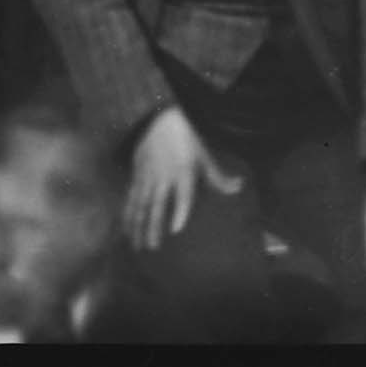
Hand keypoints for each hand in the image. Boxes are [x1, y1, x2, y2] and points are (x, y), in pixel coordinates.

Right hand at [124, 104, 216, 247]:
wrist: (160, 119)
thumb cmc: (187, 140)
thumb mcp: (204, 157)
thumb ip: (218, 178)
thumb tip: (240, 186)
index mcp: (183, 173)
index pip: (182, 195)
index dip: (179, 212)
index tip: (176, 230)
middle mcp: (164, 177)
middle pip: (157, 205)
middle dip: (154, 227)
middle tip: (153, 247)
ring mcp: (148, 177)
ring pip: (141, 204)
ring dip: (138, 225)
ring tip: (137, 245)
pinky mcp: (137, 175)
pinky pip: (131, 197)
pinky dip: (127, 213)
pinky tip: (125, 228)